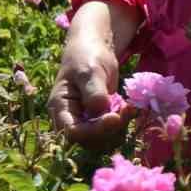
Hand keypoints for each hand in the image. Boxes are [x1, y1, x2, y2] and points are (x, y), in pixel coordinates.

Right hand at [47, 0, 136, 151]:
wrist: (93, 50)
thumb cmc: (86, 57)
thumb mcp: (89, 70)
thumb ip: (93, 91)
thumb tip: (100, 111)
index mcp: (60, 108)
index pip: (71, 132)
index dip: (92, 130)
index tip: (113, 117)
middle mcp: (71, 118)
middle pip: (87, 140)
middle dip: (108, 130)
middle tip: (125, 112)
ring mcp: (85, 120)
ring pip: (101, 139)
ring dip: (118, 128)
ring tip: (128, 108)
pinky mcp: (100, 118)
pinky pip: (111, 130)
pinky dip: (122, 123)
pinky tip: (129, 108)